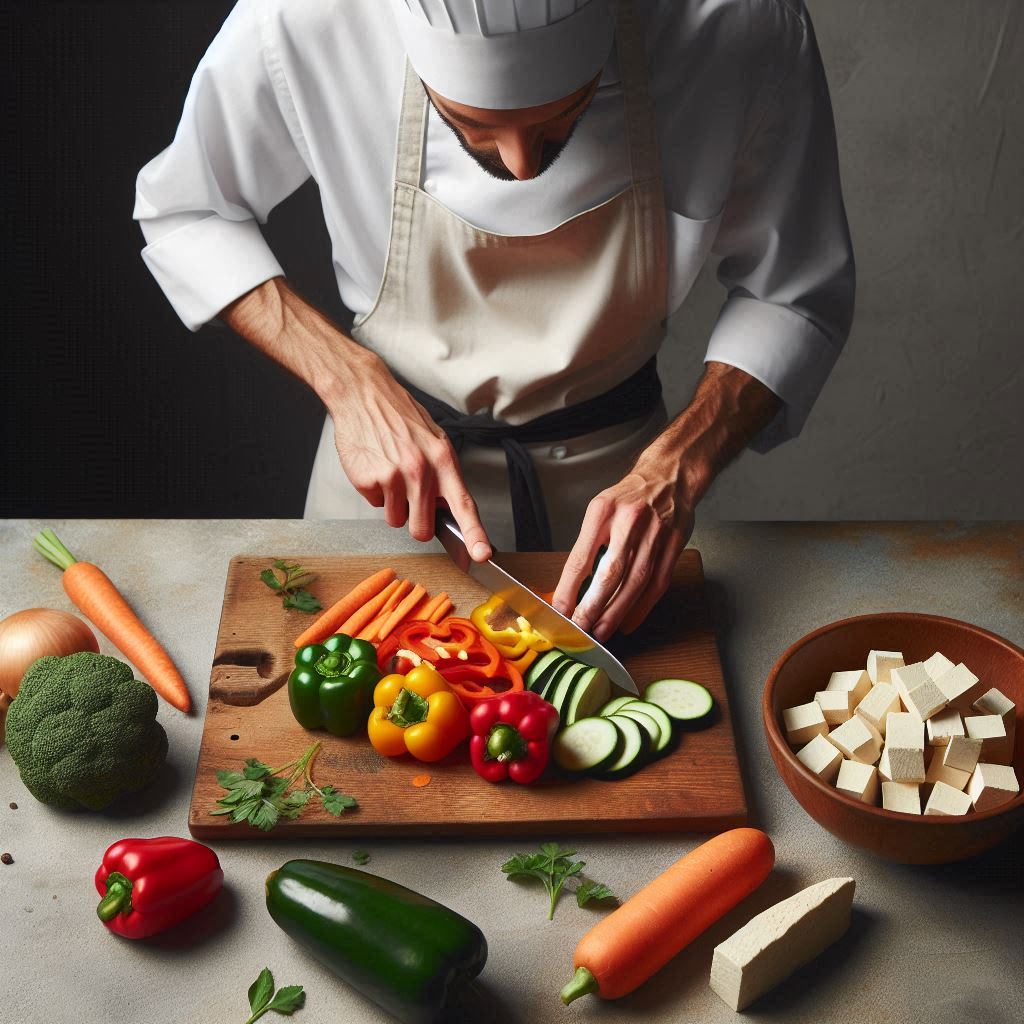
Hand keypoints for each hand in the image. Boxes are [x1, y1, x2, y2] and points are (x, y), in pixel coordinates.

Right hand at [328, 350, 492, 557]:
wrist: (363, 393)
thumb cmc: (399, 417)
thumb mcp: (433, 440)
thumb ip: (443, 475)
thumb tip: (449, 508)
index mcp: (443, 459)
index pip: (464, 504)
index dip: (474, 534)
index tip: (481, 554)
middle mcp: (421, 470)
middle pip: (422, 529)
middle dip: (416, 523)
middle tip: (409, 499)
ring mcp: (393, 476)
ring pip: (395, 520)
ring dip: (391, 505)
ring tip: (390, 473)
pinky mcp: (368, 479)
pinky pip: (373, 504)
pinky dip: (373, 491)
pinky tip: (374, 466)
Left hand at [551, 460, 693, 641]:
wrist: (670, 476)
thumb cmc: (630, 496)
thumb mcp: (600, 509)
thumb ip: (589, 544)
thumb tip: (571, 586)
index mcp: (604, 511)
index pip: (582, 557)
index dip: (569, 587)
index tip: (560, 609)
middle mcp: (630, 522)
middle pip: (611, 572)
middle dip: (593, 605)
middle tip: (581, 626)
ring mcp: (656, 534)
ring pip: (635, 582)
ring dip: (617, 611)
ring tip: (602, 630)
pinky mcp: (674, 544)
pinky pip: (658, 583)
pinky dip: (642, 607)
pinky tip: (629, 621)